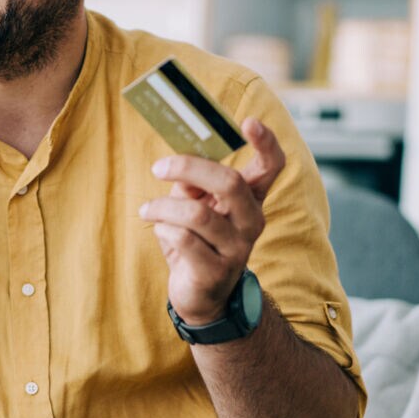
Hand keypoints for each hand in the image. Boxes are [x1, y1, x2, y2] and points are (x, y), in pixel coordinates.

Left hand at [139, 119, 286, 325]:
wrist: (200, 296)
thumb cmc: (196, 241)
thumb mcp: (194, 206)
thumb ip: (191, 183)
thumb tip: (180, 168)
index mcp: (250, 200)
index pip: (271, 166)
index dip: (265, 142)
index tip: (248, 121)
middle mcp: (251, 222)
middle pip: (230, 183)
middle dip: (190, 168)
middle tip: (159, 167)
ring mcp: (237, 248)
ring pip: (197, 214)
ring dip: (163, 207)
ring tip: (146, 210)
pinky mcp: (216, 271)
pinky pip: (183, 239)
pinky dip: (163, 230)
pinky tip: (160, 232)